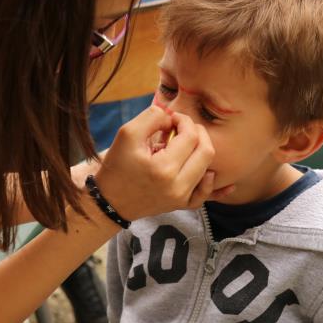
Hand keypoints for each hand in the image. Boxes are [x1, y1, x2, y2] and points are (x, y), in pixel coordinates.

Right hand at [94, 106, 215, 220]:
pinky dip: (212, 183)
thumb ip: (152, 117)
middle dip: (197, 132)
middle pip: (206, 151)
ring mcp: (182, 198)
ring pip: (210, 169)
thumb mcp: (127, 134)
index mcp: (163, 168)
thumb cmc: (117, 166)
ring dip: (200, 151)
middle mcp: (177, 186)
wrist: (110, 200)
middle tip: (181, 128)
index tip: (171, 119)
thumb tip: (173, 118)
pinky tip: (212, 173)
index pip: (190, 136)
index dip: (184, 120)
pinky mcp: (182, 205)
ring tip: (183, 146)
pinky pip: (206, 195)